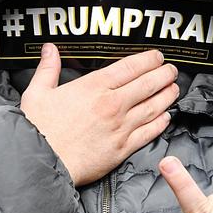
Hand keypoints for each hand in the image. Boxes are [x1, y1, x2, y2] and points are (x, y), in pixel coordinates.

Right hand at [20, 43, 178, 186]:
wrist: (41, 163)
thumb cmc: (38, 129)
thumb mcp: (37, 92)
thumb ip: (48, 68)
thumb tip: (50, 49)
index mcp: (93, 87)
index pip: (131, 67)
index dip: (149, 60)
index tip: (157, 57)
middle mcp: (112, 104)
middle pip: (148, 84)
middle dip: (164, 75)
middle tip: (172, 70)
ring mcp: (120, 127)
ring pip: (154, 107)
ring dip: (167, 96)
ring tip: (174, 89)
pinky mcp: (122, 148)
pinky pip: (148, 132)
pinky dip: (161, 123)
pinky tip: (166, 117)